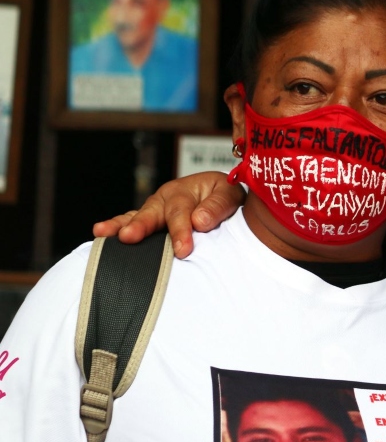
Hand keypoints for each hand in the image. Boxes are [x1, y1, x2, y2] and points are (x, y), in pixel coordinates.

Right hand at [92, 172, 244, 258]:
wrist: (221, 195)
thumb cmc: (224, 196)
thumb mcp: (229, 194)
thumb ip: (217, 206)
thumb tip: (200, 220)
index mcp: (184, 191)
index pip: (181, 213)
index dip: (181, 231)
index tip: (183, 250)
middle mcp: (164, 199)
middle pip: (151, 213)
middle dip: (140, 225)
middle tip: (128, 237)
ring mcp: (154, 210)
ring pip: (135, 217)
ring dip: (120, 226)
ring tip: (103, 233)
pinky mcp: (149, 221)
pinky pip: (130, 223)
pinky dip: (116, 228)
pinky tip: (100, 236)